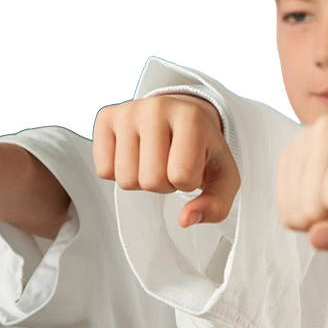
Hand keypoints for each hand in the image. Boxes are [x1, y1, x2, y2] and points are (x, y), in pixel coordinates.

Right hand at [93, 95, 237, 226]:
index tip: (192, 165)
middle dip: (164, 184)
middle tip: (171, 164)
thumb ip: (216, 206)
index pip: (181, 176)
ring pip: (126, 179)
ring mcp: (128, 110)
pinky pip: (104, 170)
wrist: (184, 116)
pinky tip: (135, 155)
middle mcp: (157, 107)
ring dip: (142, 180)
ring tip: (155, 160)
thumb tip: (185, 220)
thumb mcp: (223, 178)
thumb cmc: (204, 149)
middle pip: (151, 180)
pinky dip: (120, 173)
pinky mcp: (105, 117)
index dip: (187, 182)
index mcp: (192, 117)